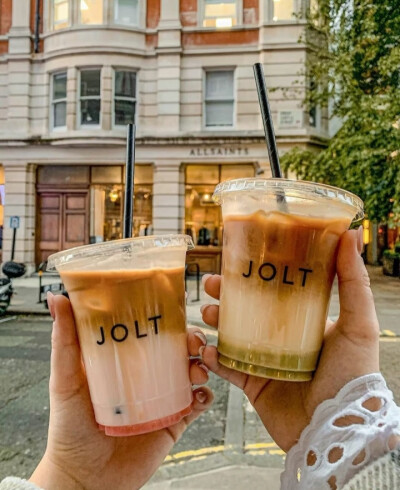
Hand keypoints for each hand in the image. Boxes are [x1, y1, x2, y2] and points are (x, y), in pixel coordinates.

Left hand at [30, 295, 212, 489]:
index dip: (169, 318)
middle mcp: (146, 376)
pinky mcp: (173, 422)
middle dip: (193, 340)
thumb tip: (57, 299)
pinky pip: (198, 404)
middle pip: (178, 349)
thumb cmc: (69, 429)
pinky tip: (200, 395)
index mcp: (125, 361)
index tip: (179, 307)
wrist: (84, 480)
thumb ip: (65, 342)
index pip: (152, 330)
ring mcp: (162, 398)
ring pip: (192, 371)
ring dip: (202, 365)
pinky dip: (205, 396)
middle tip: (194, 342)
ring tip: (198, 370)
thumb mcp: (66, 380)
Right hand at [201, 228, 378, 451]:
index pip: (273, 292)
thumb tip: (350, 235)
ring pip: (232, 336)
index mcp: (303, 323)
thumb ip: (353, 282)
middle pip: (246, 311)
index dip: (252, 276)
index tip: (235, 261)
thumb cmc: (352, 375)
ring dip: (215, 324)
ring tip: (205, 315)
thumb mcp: (358, 324)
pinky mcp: (253, 385)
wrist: (336, 430)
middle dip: (226, 297)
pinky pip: (227, 369)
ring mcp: (266, 362)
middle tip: (211, 285)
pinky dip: (214, 359)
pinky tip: (206, 350)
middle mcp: (282, 340)